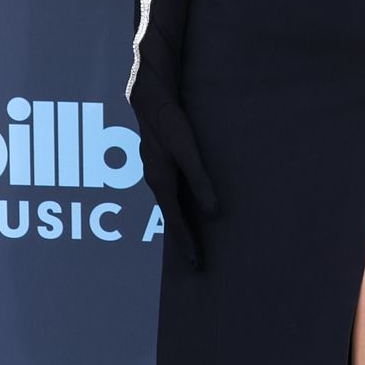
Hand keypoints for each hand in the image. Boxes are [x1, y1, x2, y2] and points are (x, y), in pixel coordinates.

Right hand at [130, 77, 218, 266]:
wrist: (150, 101)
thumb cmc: (171, 125)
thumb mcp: (189, 153)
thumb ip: (201, 181)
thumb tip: (214, 212)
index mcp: (162, 184)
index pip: (176, 222)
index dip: (186, 243)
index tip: (195, 264)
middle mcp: (155, 183)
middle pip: (170, 219)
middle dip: (183, 240)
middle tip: (195, 262)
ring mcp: (155, 174)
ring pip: (169, 208)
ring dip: (180, 226)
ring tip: (191, 241)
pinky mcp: (159, 166)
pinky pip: (169, 195)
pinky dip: (177, 209)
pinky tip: (185, 209)